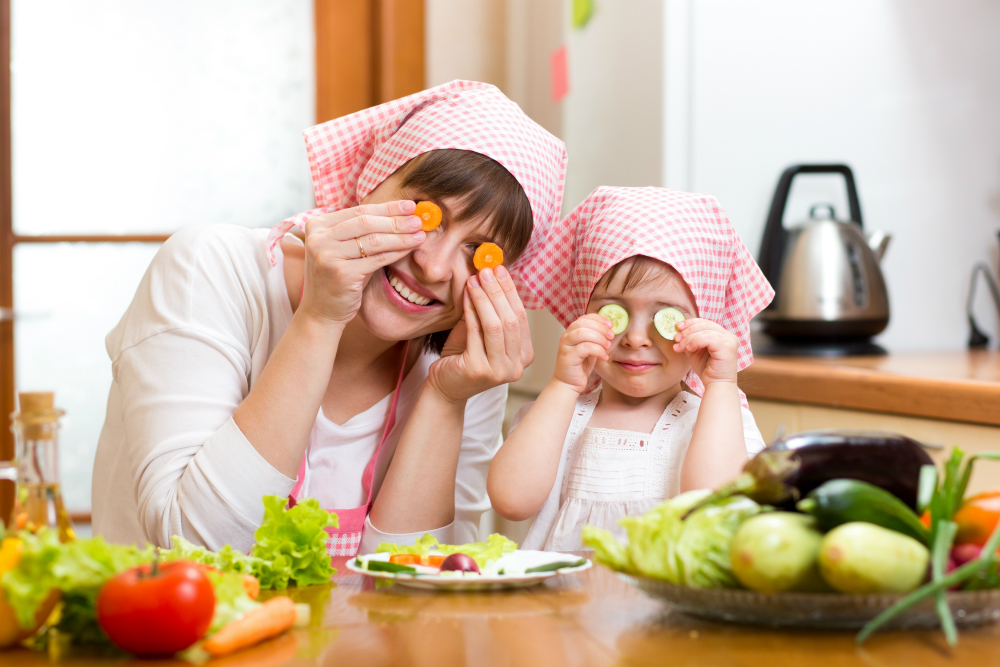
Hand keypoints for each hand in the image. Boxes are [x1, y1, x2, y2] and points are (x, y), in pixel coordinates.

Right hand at [299, 200, 425, 324]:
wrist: (321, 312)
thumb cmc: (338, 279)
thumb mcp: (344, 250)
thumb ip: (362, 232)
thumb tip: (400, 215)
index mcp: (317, 225)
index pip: (358, 211)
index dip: (387, 208)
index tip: (409, 206)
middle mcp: (318, 238)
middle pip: (366, 222)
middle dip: (396, 220)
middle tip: (418, 220)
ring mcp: (327, 255)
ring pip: (374, 240)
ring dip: (401, 236)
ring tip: (420, 234)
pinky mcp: (341, 273)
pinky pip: (376, 259)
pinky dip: (396, 252)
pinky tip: (410, 249)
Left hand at [428, 265, 532, 402]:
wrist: (446, 386)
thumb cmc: (463, 357)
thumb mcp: (482, 331)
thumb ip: (489, 310)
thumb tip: (491, 274)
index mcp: (524, 356)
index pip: (522, 317)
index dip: (510, 291)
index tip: (500, 269)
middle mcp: (517, 366)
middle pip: (511, 320)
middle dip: (498, 291)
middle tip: (486, 270)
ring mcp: (500, 371)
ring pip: (496, 325)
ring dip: (485, 298)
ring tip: (474, 279)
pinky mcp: (479, 370)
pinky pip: (477, 332)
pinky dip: (472, 310)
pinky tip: (466, 295)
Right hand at [551, 314, 613, 393]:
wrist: (568, 384)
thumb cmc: (580, 366)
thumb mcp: (590, 349)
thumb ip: (596, 339)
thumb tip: (610, 330)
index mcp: (571, 332)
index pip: (584, 318)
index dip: (599, 319)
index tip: (610, 325)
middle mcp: (566, 336)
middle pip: (584, 323)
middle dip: (601, 328)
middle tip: (611, 336)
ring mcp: (565, 346)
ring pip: (583, 333)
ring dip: (599, 338)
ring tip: (608, 346)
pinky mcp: (567, 356)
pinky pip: (585, 348)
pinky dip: (598, 350)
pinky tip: (604, 357)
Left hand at [672, 318, 738, 385]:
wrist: (716, 385)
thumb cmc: (707, 370)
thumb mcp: (695, 352)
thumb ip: (690, 341)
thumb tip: (678, 331)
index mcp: (722, 334)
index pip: (705, 322)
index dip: (690, 322)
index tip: (677, 326)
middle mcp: (728, 336)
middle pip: (704, 324)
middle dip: (687, 330)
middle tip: (676, 338)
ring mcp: (729, 341)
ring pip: (704, 331)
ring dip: (688, 338)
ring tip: (680, 347)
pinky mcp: (727, 348)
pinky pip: (708, 338)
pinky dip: (696, 341)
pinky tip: (689, 349)